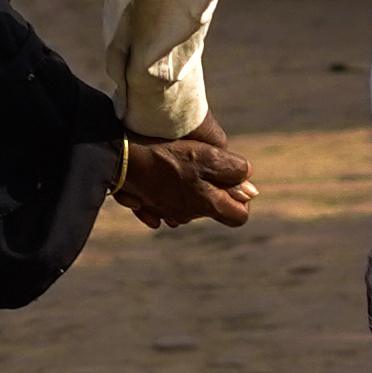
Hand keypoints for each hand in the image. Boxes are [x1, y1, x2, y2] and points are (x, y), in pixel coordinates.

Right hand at [115, 123, 253, 229]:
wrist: (122, 158)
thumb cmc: (168, 156)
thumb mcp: (208, 157)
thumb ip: (234, 172)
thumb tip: (250, 187)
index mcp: (206, 205)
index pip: (239, 217)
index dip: (241, 199)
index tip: (233, 179)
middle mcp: (187, 215)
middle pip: (211, 209)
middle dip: (214, 190)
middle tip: (205, 164)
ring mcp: (166, 211)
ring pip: (188, 205)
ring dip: (190, 189)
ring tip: (180, 164)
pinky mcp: (147, 204)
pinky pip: (162, 204)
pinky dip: (166, 193)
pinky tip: (160, 178)